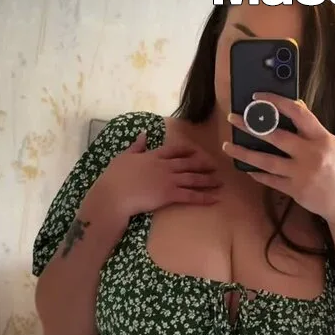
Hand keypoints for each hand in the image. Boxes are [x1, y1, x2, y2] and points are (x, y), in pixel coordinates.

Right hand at [82, 132, 222, 225]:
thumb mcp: (124, 156)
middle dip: (204, 164)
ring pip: (193, 178)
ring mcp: (168, 179)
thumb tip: (143, 135)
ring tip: (220, 182)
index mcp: (154, 155)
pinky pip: (190, 195)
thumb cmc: (115, 177)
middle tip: (216, 166)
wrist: (114, 194)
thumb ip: (136, 146)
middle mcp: (165, 165)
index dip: (188, 150)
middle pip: (189, 163)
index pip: (175, 149)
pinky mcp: (169, 194)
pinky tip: (214, 199)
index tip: (197, 151)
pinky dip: (204, 197)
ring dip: (208, 180)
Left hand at [223, 94, 334, 223]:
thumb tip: (296, 105)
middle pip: (276, 136)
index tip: (257, 97)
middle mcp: (311, 154)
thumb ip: (312, 128)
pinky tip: (246, 168)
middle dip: (251, 125)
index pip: (297, 112)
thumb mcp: (332, 144)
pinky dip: (257, 173)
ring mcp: (302, 173)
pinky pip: (271, 180)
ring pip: (266, 161)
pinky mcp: (295, 190)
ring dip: (245, 153)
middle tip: (233, 118)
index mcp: (321, 138)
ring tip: (228, 146)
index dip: (276, 101)